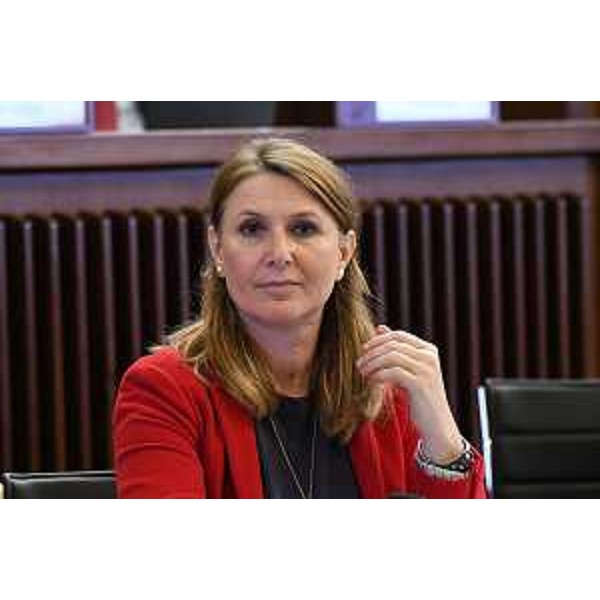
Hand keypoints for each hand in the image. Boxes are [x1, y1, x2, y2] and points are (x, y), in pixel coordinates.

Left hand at [356, 325, 463, 463]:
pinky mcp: (420, 383)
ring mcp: (426, 369)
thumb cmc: (420, 397)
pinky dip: (378, 375)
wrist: (437, 424)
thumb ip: (396, 350)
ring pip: (391, 356)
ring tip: (362, 372)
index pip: (398, 335)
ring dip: (372, 363)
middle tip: (359, 364)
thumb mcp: (408, 369)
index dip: (378, 340)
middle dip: (372, 352)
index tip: (364, 350)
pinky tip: (371, 381)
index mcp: (428, 350)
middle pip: (393, 344)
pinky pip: (393, 372)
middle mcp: (429, 356)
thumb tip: (380, 327)